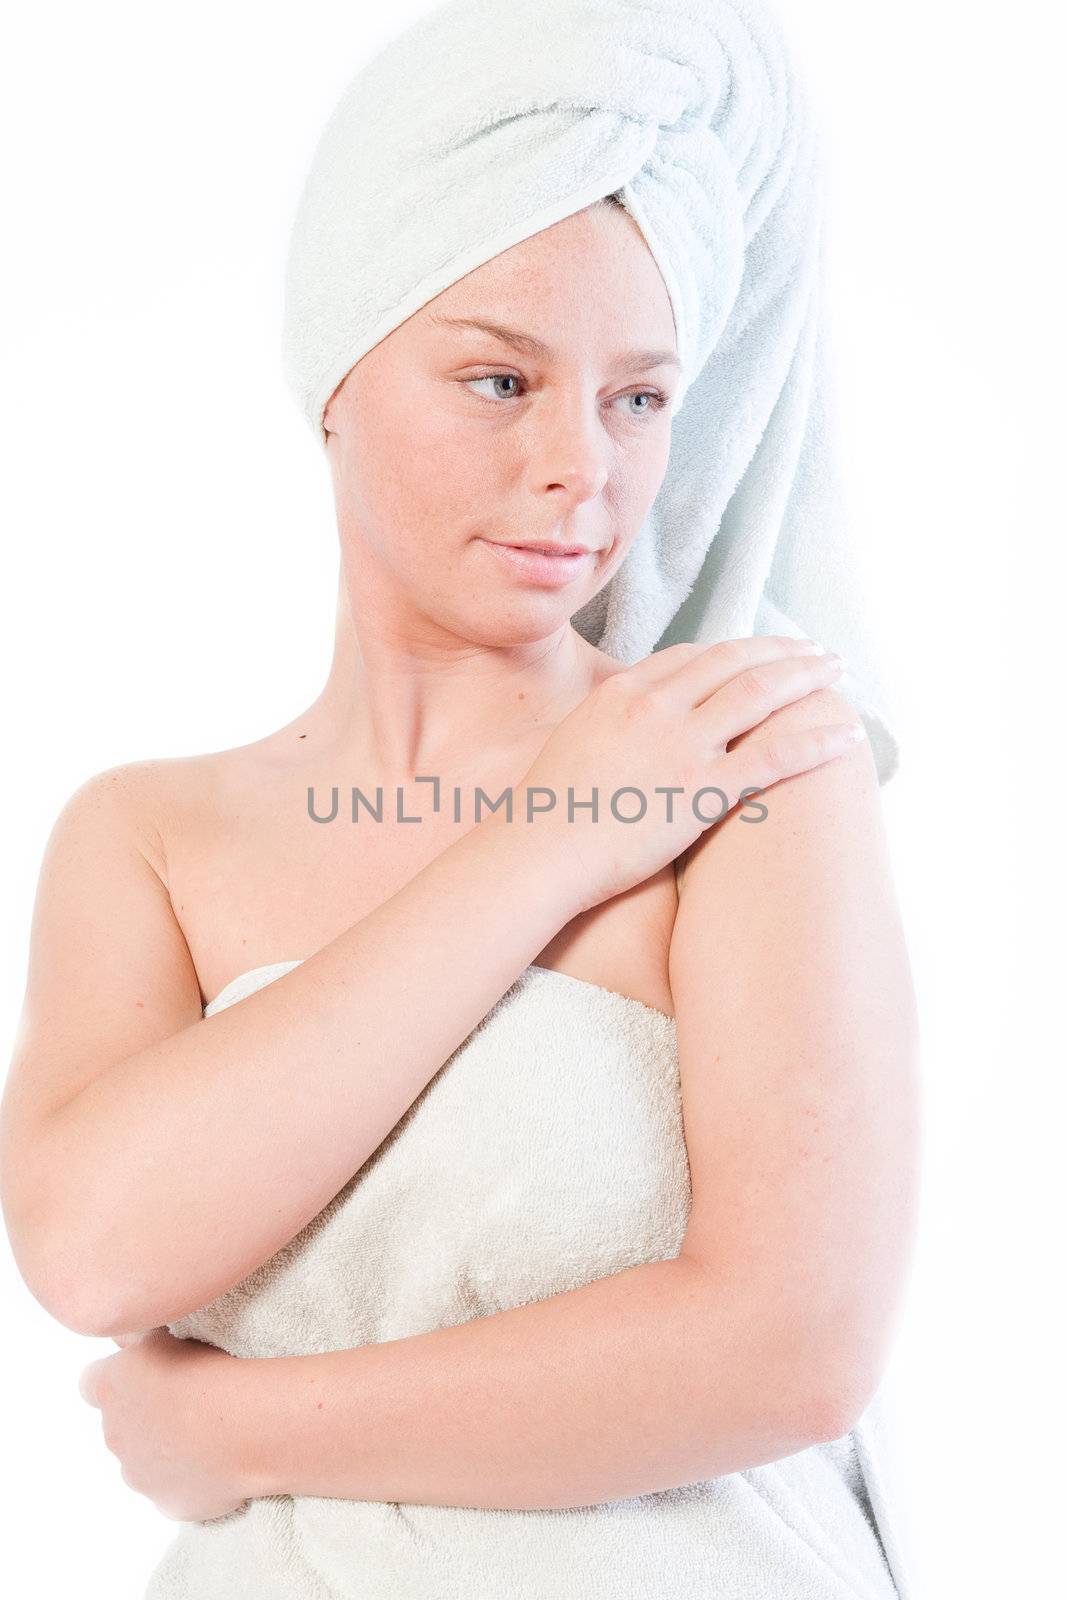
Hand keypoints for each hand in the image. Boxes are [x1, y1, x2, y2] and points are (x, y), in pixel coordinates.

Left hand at [78, 1326, 254, 1522]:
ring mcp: (139, 1476)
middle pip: (120, 1424)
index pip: (91, 1383)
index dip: (119, 1377)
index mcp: (110, 1388)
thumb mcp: (163, 1333)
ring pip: (144, 1462)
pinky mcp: (168, 1504)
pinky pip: (174, 1491)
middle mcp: (114, 1436)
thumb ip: (133, 1336)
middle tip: (187, 1400)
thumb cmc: (209, 1371)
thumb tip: (120, 1337)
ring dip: (164, 1451)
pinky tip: (218, 1463)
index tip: (147, 1373)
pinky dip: (190, 1481)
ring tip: (207, 1432)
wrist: (244, 1424)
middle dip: (145, 1415)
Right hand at [512, 635, 857, 911]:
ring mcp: (682, 745)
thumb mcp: (574, 744)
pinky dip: (815, 740)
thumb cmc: (548, 812)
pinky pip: (773, 758)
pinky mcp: (703, 790)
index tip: (761, 653)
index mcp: (623, 691)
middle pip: (733, 661)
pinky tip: (846, 735)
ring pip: (760, 694)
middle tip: (816, 651)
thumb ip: (610, 724)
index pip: (691, 656)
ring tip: (836, 673)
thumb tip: (625, 728)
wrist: (538, 851)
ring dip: (806, 677)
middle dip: (781, 651)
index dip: (734, 651)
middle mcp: (657, 706)